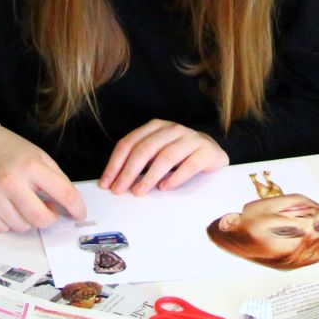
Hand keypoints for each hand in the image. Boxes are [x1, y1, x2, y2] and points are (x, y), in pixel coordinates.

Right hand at [0, 117, 85, 232]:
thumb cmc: (10, 151)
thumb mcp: (38, 156)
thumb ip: (56, 180)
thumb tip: (69, 206)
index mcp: (30, 165)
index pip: (64, 194)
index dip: (76, 208)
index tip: (79, 214)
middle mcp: (10, 181)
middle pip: (41, 219)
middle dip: (50, 219)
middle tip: (49, 211)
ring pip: (21, 227)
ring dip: (27, 219)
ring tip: (22, 202)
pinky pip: (2, 229)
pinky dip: (8, 222)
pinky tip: (6, 205)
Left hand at [99, 120, 229, 193]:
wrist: (213, 152)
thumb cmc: (180, 155)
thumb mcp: (157, 153)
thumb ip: (140, 162)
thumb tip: (115, 182)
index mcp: (155, 127)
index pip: (129, 143)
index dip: (115, 163)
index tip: (106, 183)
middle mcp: (172, 129)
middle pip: (145, 149)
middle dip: (128, 171)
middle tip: (120, 190)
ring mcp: (191, 138)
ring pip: (166, 156)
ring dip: (149, 176)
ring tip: (139, 192)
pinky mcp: (206, 151)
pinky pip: (189, 165)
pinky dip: (175, 178)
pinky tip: (165, 188)